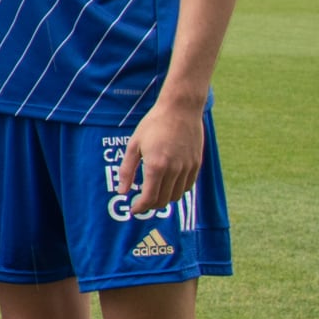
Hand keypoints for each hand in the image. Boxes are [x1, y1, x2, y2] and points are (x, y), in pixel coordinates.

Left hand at [118, 98, 205, 216]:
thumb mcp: (134, 145)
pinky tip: (168, 185)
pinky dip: (177, 190)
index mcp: (156, 166)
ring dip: (164, 199)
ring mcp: (188, 167)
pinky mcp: (197, 163)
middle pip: (164, 200)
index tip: (134, 210)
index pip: (150, 198)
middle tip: (142, 203)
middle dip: (151, 205)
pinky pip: (188, 186)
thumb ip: (127, 170)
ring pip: (177, 195)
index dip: (140, 207)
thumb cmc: (153, 124)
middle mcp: (174, 170)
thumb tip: (122, 191)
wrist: (180, 109)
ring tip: (154, 194)